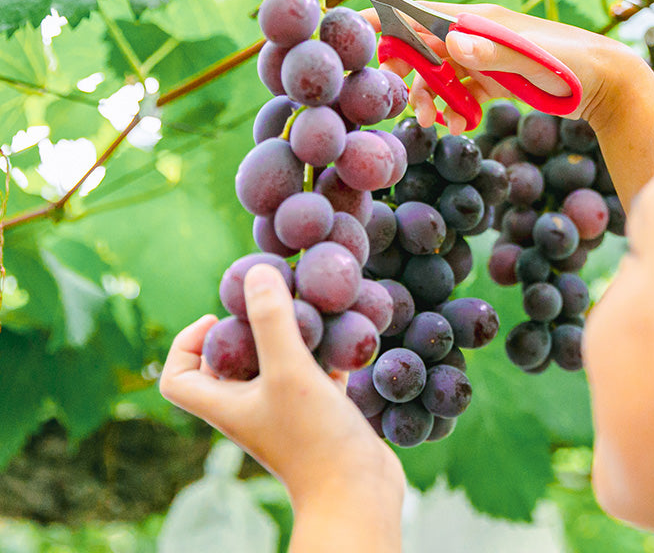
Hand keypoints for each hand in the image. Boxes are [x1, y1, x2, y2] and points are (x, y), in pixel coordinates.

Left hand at [159, 264, 403, 511]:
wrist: (360, 496)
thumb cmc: (315, 440)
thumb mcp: (289, 371)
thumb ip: (271, 320)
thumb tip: (256, 271)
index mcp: (226, 405)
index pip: (177, 377)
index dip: (186, 343)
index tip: (218, 319)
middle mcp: (251, 409)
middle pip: (228, 365)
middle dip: (246, 328)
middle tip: (272, 301)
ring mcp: (286, 414)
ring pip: (275, 366)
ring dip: (289, 336)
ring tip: (311, 310)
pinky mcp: (319, 416)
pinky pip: (313, 375)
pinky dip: (323, 354)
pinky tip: (345, 338)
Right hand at [365, 2, 635, 133]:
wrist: (607, 85)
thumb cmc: (575, 66)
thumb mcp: (534, 61)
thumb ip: (494, 52)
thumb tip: (451, 41)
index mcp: (480, 21)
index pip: (424, 14)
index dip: (389, 18)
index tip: (357, 24)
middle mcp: (477, 36)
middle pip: (425, 47)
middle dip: (407, 71)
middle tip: (396, 96)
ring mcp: (484, 58)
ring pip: (440, 75)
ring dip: (430, 98)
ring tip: (431, 123)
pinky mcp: (493, 79)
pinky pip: (460, 93)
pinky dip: (453, 109)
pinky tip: (457, 126)